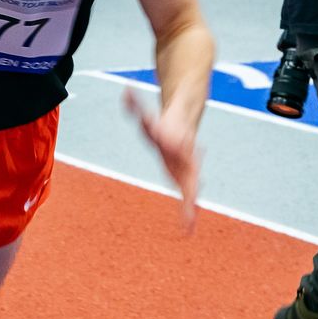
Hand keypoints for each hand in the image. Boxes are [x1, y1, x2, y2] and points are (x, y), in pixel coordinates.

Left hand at [123, 88, 201, 233]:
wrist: (184, 129)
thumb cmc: (161, 125)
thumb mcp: (147, 115)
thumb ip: (135, 105)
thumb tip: (126, 90)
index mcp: (176, 138)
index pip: (175, 141)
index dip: (172, 143)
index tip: (172, 145)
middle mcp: (185, 155)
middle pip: (189, 168)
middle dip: (188, 179)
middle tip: (190, 189)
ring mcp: (189, 168)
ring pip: (191, 187)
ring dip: (190, 203)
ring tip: (189, 221)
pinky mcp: (187, 179)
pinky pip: (189, 197)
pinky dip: (189, 211)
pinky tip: (188, 229)